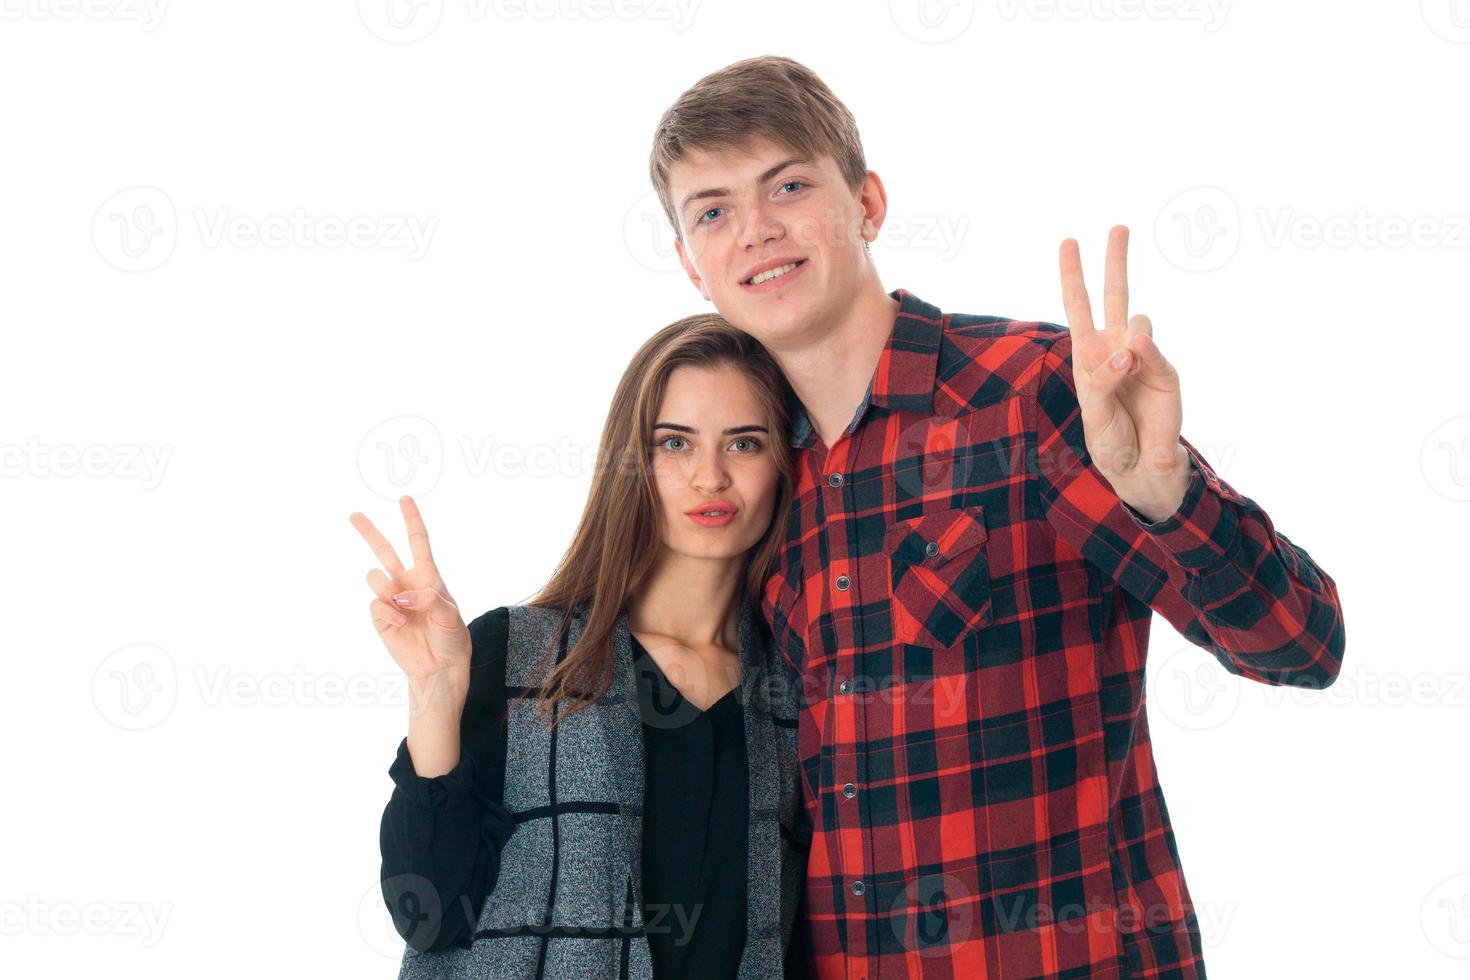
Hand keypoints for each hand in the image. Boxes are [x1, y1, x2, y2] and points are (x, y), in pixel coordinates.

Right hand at [350, 496, 471, 684]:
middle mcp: (406, 583)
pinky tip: (400, 623)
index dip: (411, 519)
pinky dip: (388, 612)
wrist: (440, 666)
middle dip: (369, 532)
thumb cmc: (451, 637)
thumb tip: (400, 595)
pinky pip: (375, 604)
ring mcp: (392, 599)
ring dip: (386, 588)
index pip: (418, 541)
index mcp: (427, 575)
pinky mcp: (381, 617)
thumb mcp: (449, 614)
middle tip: (354, 515)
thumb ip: (428, 598)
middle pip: (384, 551)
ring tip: (402, 606)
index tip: (405, 499)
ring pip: (375, 577)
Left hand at [1058, 225, 1189, 519]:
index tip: (1068, 241)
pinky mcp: (1164, 370)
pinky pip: (1151, 347)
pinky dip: (1142, 351)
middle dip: (1114, 262)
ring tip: (1123, 368)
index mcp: (1089, 354)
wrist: (1140, 466)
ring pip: (1136, 319)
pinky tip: (1135, 358)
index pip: (1079, 307)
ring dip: (1126, 337)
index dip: (1072, 275)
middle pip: (1113, 296)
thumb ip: (1104, 380)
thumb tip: (1127, 348)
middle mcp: (1115, 348)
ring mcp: (1142, 356)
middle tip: (1119, 227)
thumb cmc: (1110, 438)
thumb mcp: (1095, 412)